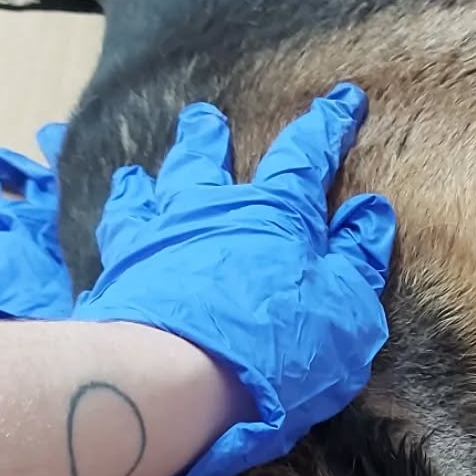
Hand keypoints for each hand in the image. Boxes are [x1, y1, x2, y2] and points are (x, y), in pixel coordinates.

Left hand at [0, 88, 395, 475]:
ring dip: (153, 174)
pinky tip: (104, 210)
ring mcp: (161, 235)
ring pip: (156, 187)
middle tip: (205, 116)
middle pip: (210, 160)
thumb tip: (371, 210)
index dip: (328, 127)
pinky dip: (114, 212)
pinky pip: (114, 228)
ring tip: (141, 169)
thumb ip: (357, 258)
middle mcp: (214, 210)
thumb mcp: (345, 310)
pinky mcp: (120, 269)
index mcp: (278, 215)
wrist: (177, 376)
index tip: (342, 99)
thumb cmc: (277, 348)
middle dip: (211, 137)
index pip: (307, 158)